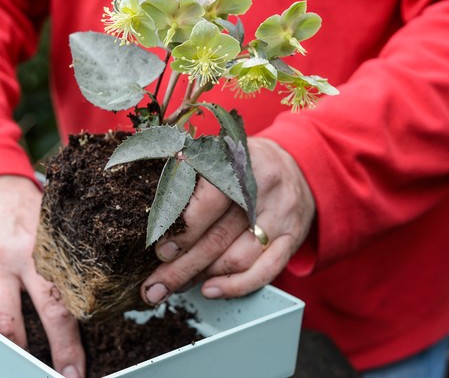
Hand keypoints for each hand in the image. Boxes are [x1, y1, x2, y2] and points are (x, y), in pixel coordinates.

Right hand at [0, 175, 84, 377]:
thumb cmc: (17, 205)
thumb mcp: (46, 221)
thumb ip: (63, 255)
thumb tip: (97, 294)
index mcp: (33, 249)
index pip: (55, 306)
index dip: (66, 345)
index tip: (73, 372)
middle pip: (11, 325)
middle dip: (26, 359)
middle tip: (41, 377)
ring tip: (7, 365)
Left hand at [141, 137, 314, 304]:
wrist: (294, 167)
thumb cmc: (241, 165)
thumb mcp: (216, 157)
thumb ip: (189, 179)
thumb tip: (157, 223)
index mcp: (239, 162)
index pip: (210, 201)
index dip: (184, 230)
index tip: (161, 251)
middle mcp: (264, 189)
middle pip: (219, 237)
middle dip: (182, 267)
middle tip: (154, 286)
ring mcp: (281, 215)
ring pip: (238, 258)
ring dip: (203, 277)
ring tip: (174, 287)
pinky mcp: (292, 238)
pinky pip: (266, 271)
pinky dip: (236, 286)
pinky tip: (210, 290)